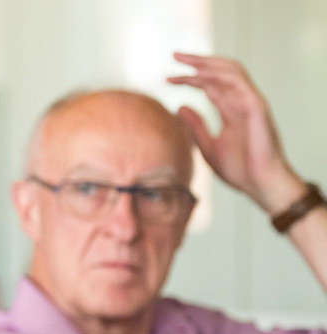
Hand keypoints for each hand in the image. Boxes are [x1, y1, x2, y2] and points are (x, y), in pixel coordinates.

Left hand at [167, 52, 303, 213]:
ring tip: (186, 61)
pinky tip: (203, 75)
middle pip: (220, 73)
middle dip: (198, 62)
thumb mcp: (208, 146)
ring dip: (208, 63)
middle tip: (174, 55)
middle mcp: (241, 102)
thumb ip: (195, 126)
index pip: (210, 85)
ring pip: (231, 72)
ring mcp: (251, 103)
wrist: (259, 184)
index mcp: (231, 110)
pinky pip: (240, 84)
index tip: (167, 78)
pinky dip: (221, 76)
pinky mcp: (257, 108)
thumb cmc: (239, 169)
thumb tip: (179, 107)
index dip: (190, 79)